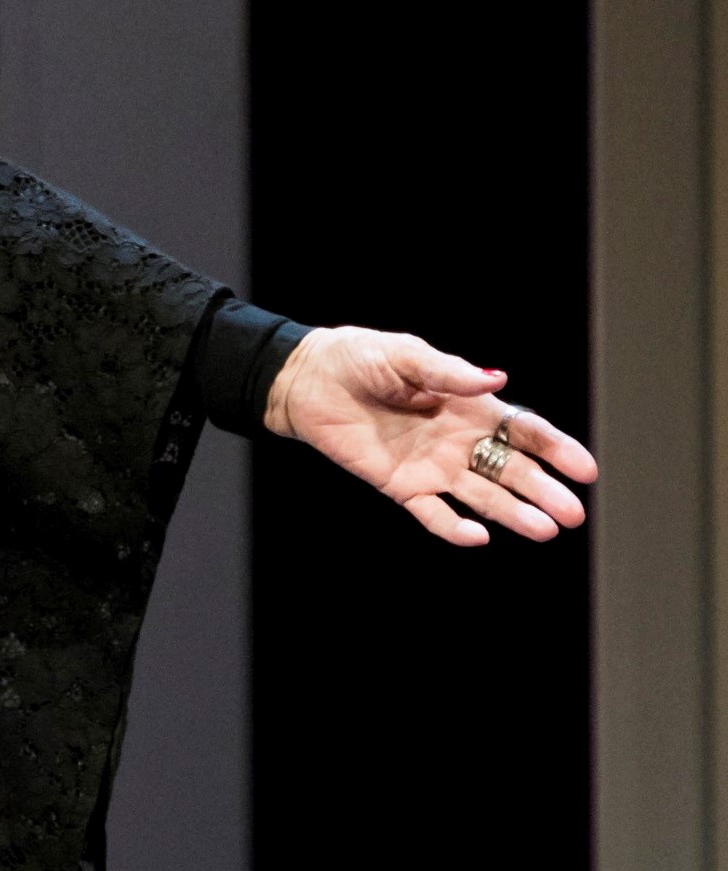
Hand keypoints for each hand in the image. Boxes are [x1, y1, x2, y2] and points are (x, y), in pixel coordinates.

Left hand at [264, 326, 599, 545]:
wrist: (308, 380)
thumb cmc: (361, 358)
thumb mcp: (406, 356)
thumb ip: (449, 373)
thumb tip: (496, 379)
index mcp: (471, 407)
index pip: (524, 432)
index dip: (557, 450)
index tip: (585, 470)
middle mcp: (460, 441)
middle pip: (513, 470)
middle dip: (544, 491)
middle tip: (572, 514)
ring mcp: (434, 467)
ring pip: (483, 496)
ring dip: (513, 514)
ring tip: (544, 530)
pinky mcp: (401, 486)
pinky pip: (433, 513)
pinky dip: (454, 527)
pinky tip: (477, 536)